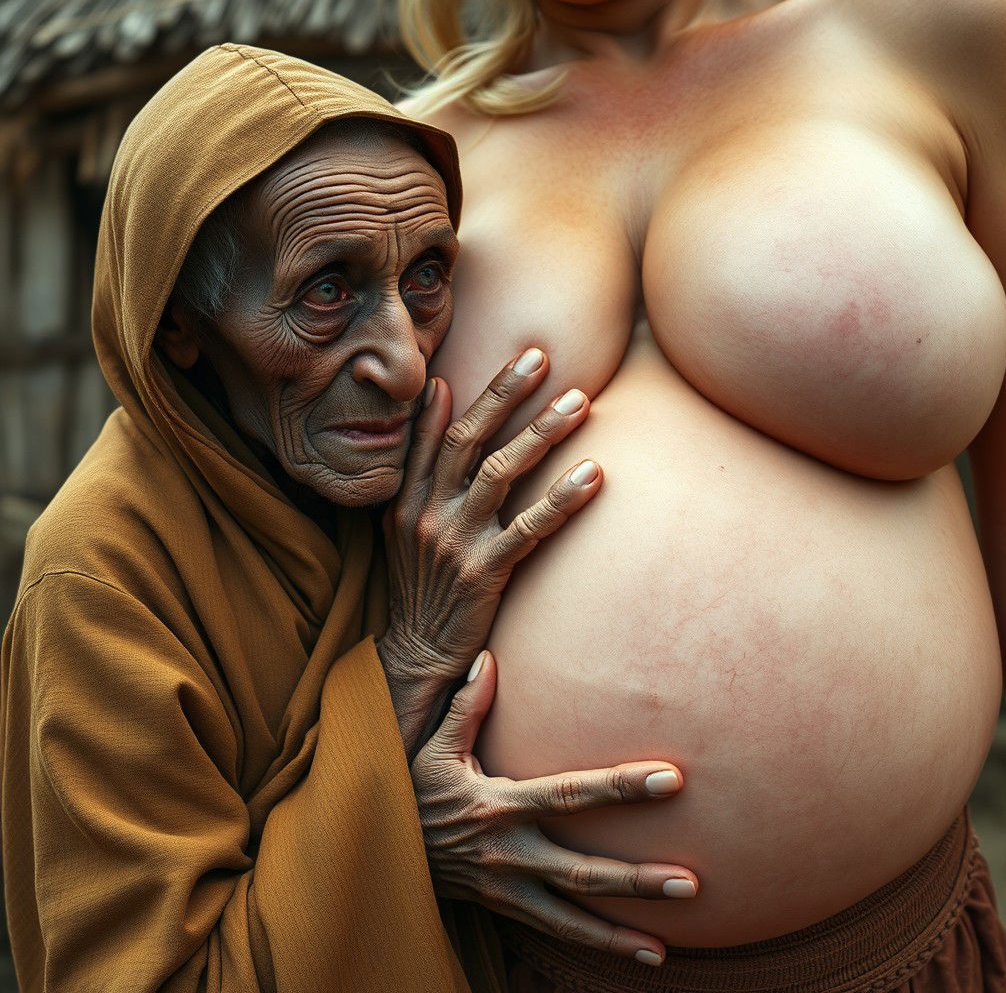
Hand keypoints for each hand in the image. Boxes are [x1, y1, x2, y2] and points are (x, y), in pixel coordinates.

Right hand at [380, 349, 601, 746]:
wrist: (416, 653)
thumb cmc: (421, 583)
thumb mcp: (406, 521)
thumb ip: (422, 463)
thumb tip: (437, 394)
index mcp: (408, 497)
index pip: (442, 431)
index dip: (483, 393)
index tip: (521, 358)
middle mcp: (427, 512)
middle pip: (469, 440)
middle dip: (507, 395)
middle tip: (545, 358)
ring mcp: (454, 541)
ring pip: (500, 473)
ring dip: (541, 433)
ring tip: (580, 402)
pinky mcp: (482, 572)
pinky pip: (529, 527)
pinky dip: (561, 499)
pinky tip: (593, 474)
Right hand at [413, 651, 697, 967]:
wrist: (376, 853)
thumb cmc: (411, 791)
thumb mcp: (433, 747)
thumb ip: (466, 706)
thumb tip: (489, 657)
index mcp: (499, 805)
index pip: (570, 794)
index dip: (620, 787)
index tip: (669, 779)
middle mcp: (509, 852)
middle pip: (582, 869)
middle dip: (636, 878)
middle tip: (690, 882)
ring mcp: (507, 888)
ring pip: (573, 912)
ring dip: (622, 928)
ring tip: (671, 941)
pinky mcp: (506, 909)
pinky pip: (557, 931)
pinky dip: (600, 944)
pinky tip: (646, 954)